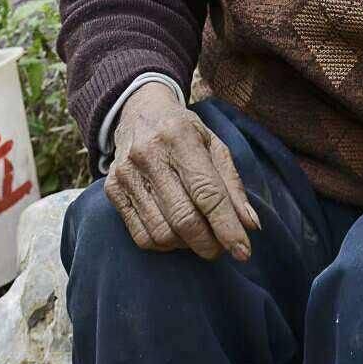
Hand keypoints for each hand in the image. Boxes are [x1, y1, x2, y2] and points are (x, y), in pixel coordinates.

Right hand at [105, 81, 257, 261]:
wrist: (138, 111)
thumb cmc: (184, 132)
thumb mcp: (214, 145)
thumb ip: (233, 186)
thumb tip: (250, 226)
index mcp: (180, 137)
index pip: (207, 192)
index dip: (227, 227)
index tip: (243, 252)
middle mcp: (149, 154)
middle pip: (184, 218)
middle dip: (209, 243)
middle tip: (220, 248)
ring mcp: (126, 173)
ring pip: (162, 233)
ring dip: (187, 246)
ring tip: (198, 237)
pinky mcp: (112, 190)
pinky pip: (141, 237)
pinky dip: (164, 245)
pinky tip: (175, 234)